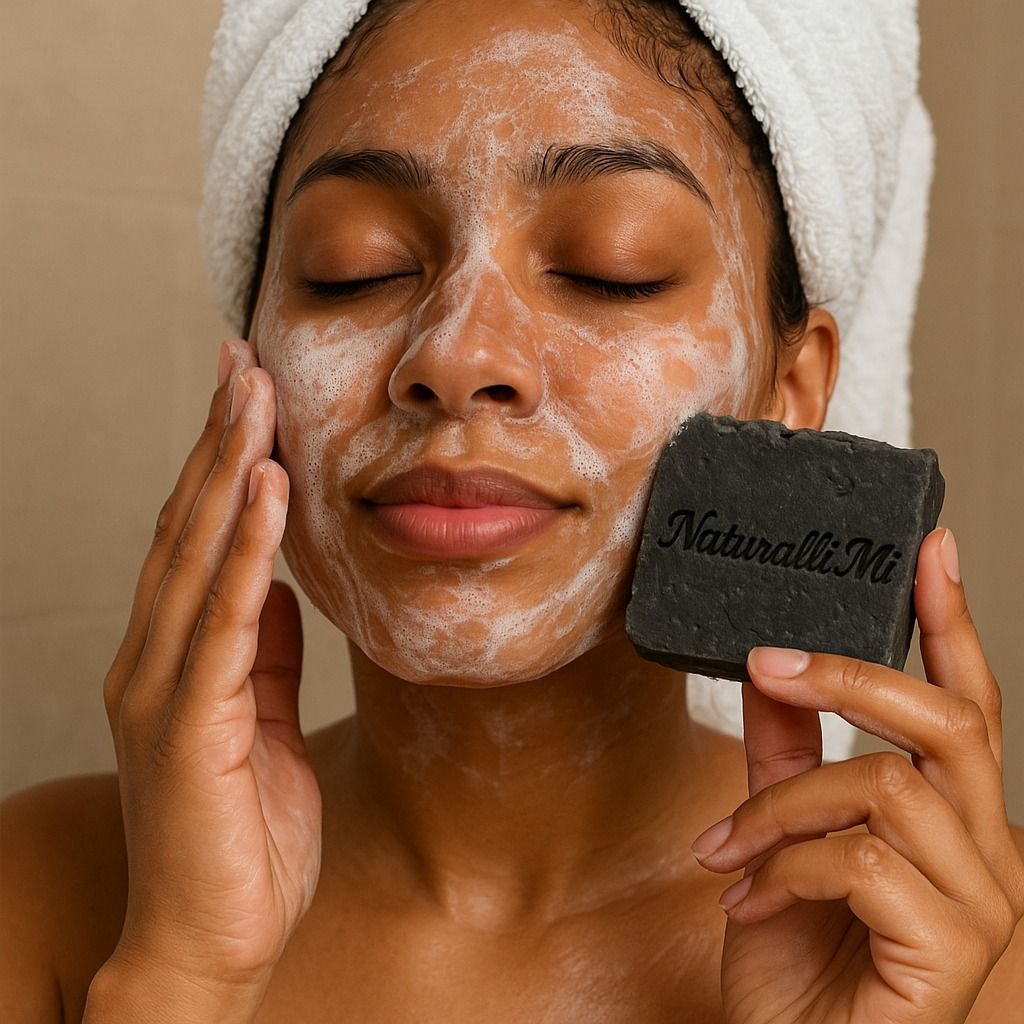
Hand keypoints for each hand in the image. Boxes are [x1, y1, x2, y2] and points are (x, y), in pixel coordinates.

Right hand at [96, 341, 321, 1014]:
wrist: (210, 944)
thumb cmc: (241, 837)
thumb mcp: (264, 724)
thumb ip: (264, 656)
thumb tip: (282, 590)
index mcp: (176, 659)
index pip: (196, 540)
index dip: (219, 464)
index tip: (246, 396)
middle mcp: (155, 660)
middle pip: (188, 527)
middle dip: (219, 439)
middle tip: (244, 361)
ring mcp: (162, 690)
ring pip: (196, 555)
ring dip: (227, 468)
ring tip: (253, 393)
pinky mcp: (190, 726)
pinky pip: (226, 619)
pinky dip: (247, 548)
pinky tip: (265, 489)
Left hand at [692, 528, 1023, 1023]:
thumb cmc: (799, 961)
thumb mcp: (779, 834)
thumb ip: (784, 753)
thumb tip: (770, 672)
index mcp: (952, 817)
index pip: (967, 703)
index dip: (951, 621)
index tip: (929, 546)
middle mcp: (988, 852)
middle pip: (948, 722)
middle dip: (851, 677)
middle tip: (767, 661)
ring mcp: (982, 905)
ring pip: (885, 787)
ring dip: (784, 807)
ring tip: (729, 850)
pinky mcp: (951, 951)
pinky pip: (864, 859)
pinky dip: (787, 865)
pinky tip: (751, 899)